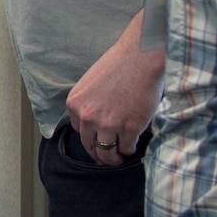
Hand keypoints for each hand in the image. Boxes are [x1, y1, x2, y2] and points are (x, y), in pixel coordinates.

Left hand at [64, 13, 163, 165]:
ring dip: (113, 159)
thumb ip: (89, 102)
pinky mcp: (129, 128)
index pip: (78, 130)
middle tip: (106, 158)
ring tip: (119, 159)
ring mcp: (108, 125)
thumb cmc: (119, 64)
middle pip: (90, 145)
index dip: (89, 137)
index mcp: (75, 104)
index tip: (96, 142)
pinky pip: (126, 147)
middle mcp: (87, 117)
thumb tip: (96, 120)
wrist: (141, 57)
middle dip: (98, 155)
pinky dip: (129, 149)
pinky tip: (132, 146)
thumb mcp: (90, 83)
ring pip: (107, 152)